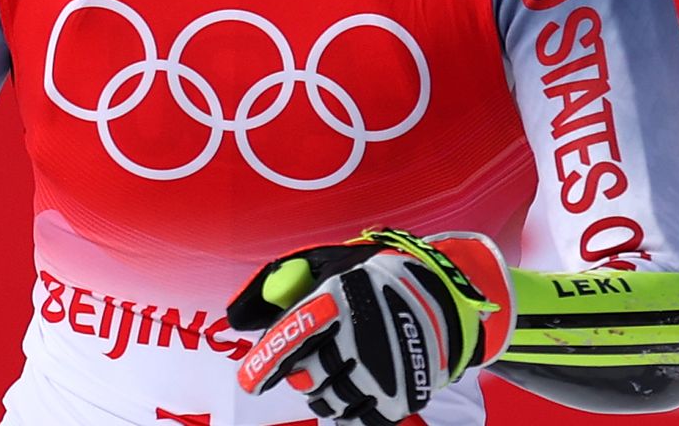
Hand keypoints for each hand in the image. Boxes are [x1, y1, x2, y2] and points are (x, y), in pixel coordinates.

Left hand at [228, 228, 514, 423]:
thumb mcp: (329, 268)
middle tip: (315, 360)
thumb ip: (283, 286)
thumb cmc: (371, 283)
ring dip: (323, 391)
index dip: (264, 365)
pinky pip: (355, 417)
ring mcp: (380, 371)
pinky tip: (356, 387)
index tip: (249, 383)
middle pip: (306, 377)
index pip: (290, 340)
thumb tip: (237, 317)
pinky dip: (348, 406)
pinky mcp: (398, 398)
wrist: (441, 299)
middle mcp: (358, 338)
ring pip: (327, 402)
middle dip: (302, 373)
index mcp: (337, 301)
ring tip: (339, 371)